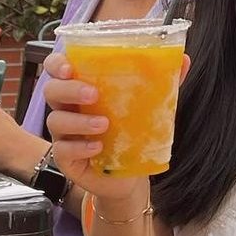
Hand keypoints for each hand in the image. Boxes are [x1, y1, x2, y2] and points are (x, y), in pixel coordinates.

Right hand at [41, 52, 189, 210]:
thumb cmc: (131, 133)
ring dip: (78, 121)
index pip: (57, 68)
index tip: (69, 66)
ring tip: (104, 124)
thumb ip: (162, 82)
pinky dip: (79, 146)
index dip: (57, 63)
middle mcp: (68, 108)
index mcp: (82, 88)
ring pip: (55, 120)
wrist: (129, 176)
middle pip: (51, 90)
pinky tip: (97, 147)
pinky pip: (62, 150)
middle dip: (69, 89)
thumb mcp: (148, 106)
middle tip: (93, 94)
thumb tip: (184, 59)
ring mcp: (63, 134)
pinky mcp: (65, 158)